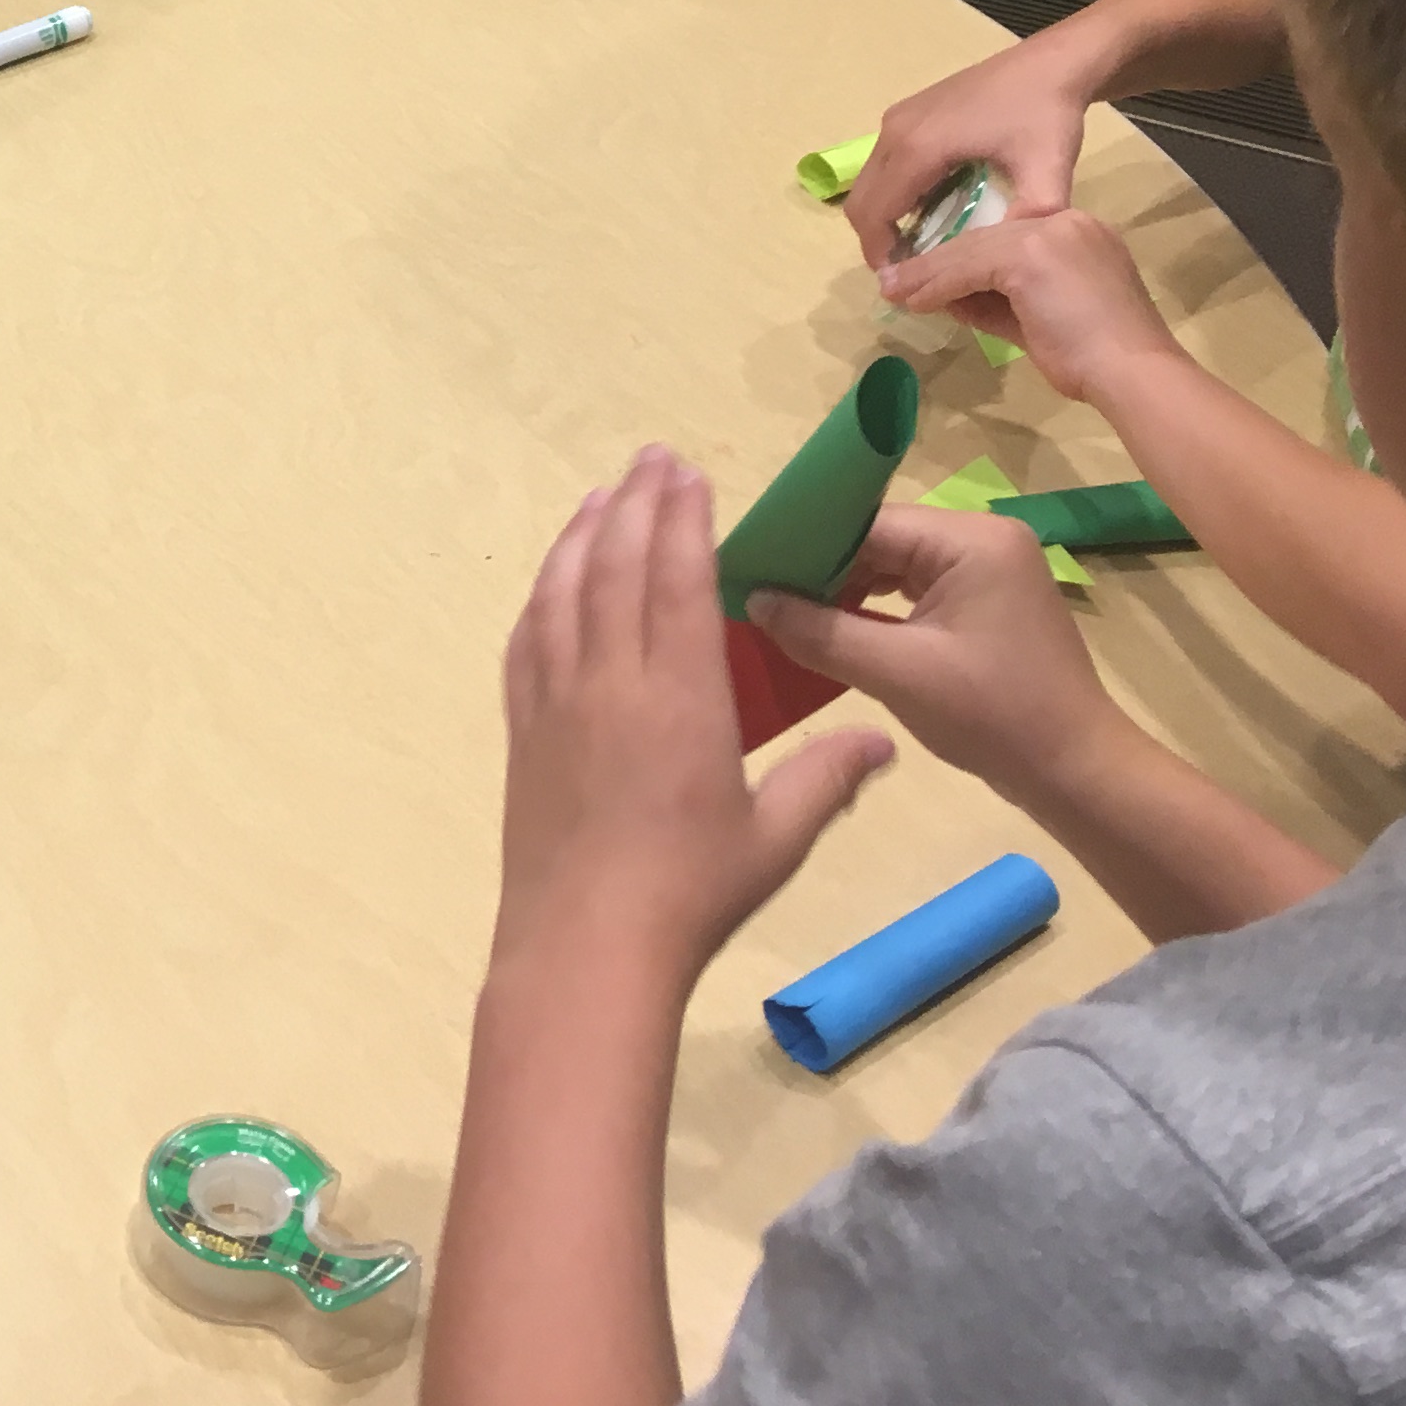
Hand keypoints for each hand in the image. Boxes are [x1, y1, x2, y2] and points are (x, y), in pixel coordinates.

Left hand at [494, 447, 892, 989]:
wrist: (585, 946)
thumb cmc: (692, 894)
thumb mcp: (776, 840)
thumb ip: (827, 779)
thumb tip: (883, 739)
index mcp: (679, 698)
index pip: (678, 580)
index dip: (682, 519)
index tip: (688, 472)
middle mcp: (610, 683)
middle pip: (617, 568)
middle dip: (635, 505)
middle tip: (651, 459)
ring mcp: (556, 703)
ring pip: (564, 594)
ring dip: (582, 536)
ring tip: (600, 497)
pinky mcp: (522, 731)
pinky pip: (527, 641)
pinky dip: (542, 596)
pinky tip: (553, 582)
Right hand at [750, 506, 1127, 800]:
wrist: (1075, 772)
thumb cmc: (993, 716)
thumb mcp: (897, 674)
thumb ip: (820, 632)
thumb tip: (753, 600)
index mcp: (972, 539)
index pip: (868, 524)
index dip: (805, 547)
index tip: (753, 574)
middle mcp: (985, 539)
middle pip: (880, 540)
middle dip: (823, 572)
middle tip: (763, 603)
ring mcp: (991, 571)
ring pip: (895, 567)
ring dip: (847, 594)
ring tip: (791, 621)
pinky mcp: (989, 604)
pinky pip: (918, 592)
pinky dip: (878, 613)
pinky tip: (840, 636)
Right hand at [840, 26, 1104, 259]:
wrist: (1053, 62)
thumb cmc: (1046, 114)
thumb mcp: (1049, 172)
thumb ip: (1032, 219)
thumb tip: (1014, 262)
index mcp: (918, 148)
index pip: (874, 214)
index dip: (881, 255)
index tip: (904, 284)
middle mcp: (895, 131)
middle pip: (860, 201)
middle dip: (876, 241)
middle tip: (911, 270)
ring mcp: (898, 118)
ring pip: (869, 182)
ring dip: (884, 217)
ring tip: (922, 244)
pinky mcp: (908, 112)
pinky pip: (885, 163)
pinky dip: (894, 194)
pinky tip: (933, 206)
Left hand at [880, 205, 1185, 408]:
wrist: (1133, 374)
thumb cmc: (1096, 361)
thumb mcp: (1040, 323)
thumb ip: (999, 305)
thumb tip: (952, 299)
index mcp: (1080, 234)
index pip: (1010, 240)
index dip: (968, 261)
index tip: (936, 279)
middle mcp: (1068, 222)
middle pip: (988, 238)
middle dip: (941, 263)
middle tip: (901, 282)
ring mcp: (1050, 233)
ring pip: (974, 249)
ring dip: (928, 274)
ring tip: (895, 291)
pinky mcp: (1030, 254)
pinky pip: (969, 267)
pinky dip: (937, 285)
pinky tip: (914, 300)